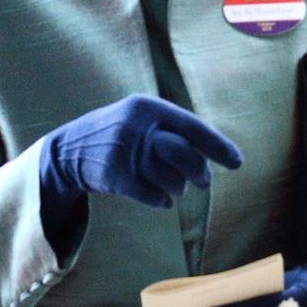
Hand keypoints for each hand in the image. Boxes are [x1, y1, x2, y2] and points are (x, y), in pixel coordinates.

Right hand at [39, 95, 241, 214]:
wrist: (70, 150)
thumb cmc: (121, 136)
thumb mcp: (142, 119)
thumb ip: (175, 130)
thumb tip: (218, 155)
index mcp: (147, 107)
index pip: (193, 127)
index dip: (218, 146)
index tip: (237, 162)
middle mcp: (136, 126)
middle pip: (185, 155)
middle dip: (200, 172)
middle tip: (204, 182)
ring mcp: (123, 153)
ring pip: (172, 180)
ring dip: (178, 188)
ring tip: (174, 187)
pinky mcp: (115, 178)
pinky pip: (155, 196)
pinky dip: (162, 200)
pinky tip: (160, 197)